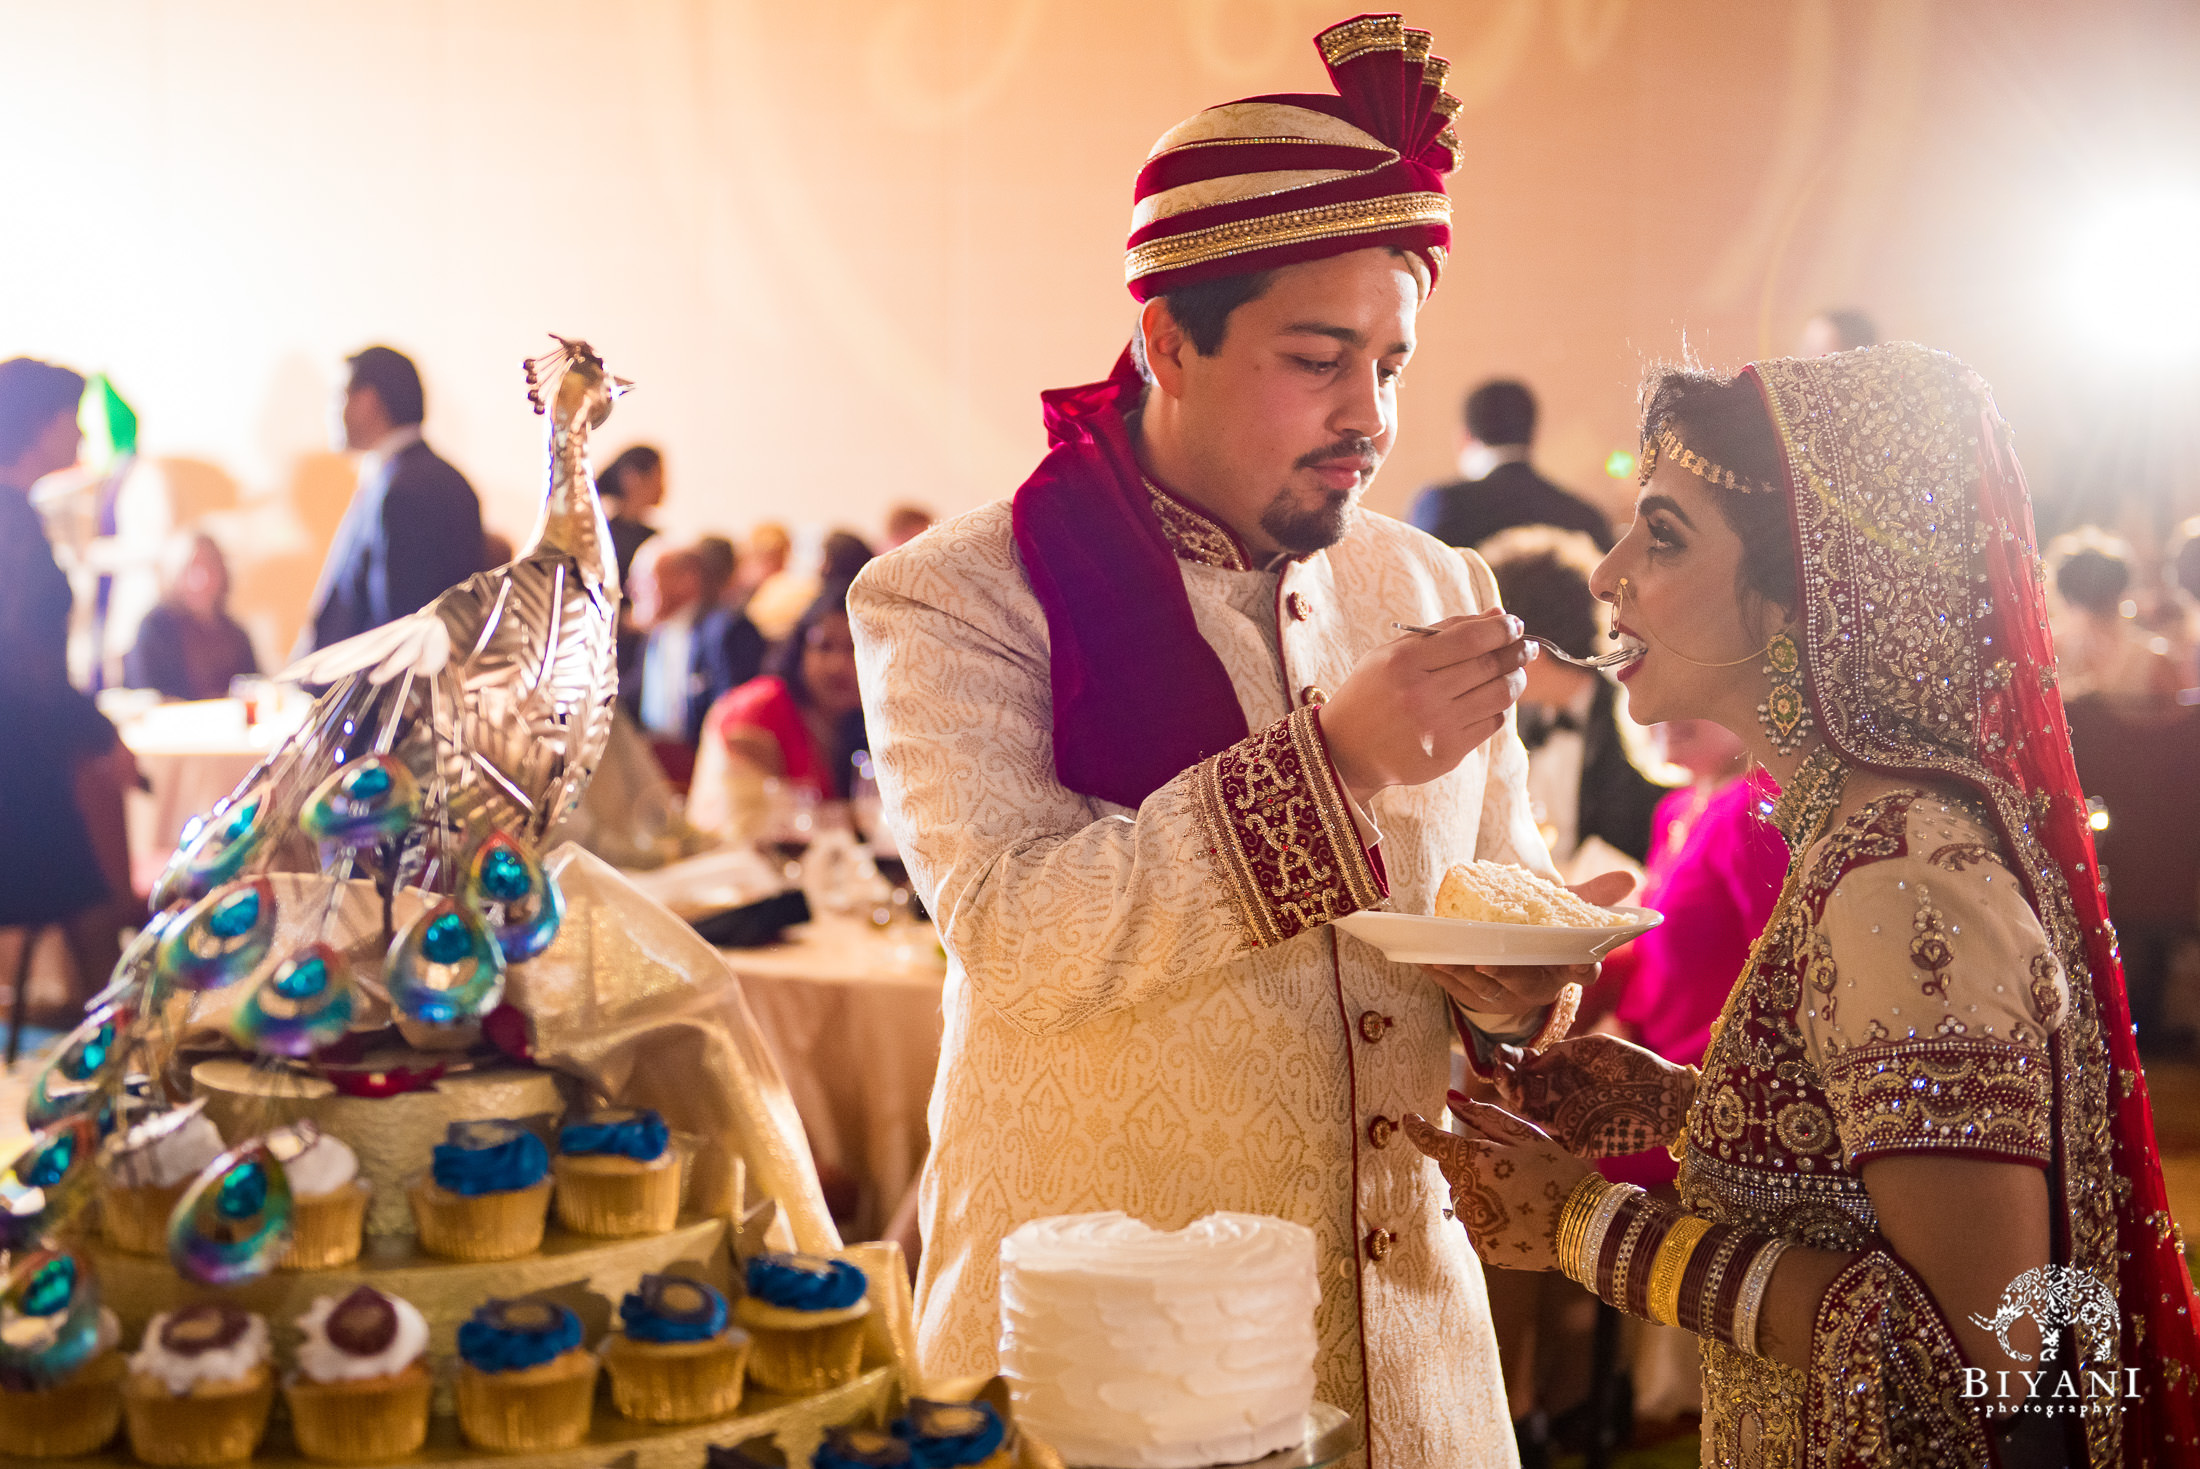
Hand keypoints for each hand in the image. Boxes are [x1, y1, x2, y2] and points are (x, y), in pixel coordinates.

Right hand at [1320, 612, 1531, 803]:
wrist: (1346, 750)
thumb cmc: (1372, 692)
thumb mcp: (1394, 653)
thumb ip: (1444, 632)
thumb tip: (1498, 614)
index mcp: (1404, 662)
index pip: (1470, 639)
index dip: (1501, 629)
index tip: (1514, 625)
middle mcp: (1421, 693)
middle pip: (1489, 666)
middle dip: (1517, 652)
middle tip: (1527, 647)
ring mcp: (1436, 726)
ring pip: (1498, 695)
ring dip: (1516, 679)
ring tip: (1516, 671)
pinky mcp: (1447, 752)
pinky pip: (1491, 722)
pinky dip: (1498, 707)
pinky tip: (1493, 699)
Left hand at [1404, 1099, 1590, 1271]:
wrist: (1588, 1226)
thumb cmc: (1561, 1172)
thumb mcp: (1528, 1136)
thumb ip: (1484, 1117)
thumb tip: (1449, 1099)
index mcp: (1476, 1161)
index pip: (1433, 1143)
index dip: (1418, 1129)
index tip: (1409, 1119)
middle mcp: (1468, 1195)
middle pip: (1453, 1170)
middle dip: (1470, 1164)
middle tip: (1509, 1167)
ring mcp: (1475, 1225)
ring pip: (1463, 1199)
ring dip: (1480, 1193)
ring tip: (1519, 1196)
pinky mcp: (1484, 1248)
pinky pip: (1476, 1225)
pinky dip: (1490, 1218)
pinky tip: (1519, 1217)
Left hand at [1424, 871, 1636, 1025]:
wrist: (1520, 956)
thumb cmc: (1549, 930)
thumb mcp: (1570, 911)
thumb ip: (1596, 896)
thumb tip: (1630, 876)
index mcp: (1569, 966)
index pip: (1584, 971)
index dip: (1580, 968)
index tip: (1574, 961)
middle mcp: (1540, 986)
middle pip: (1527, 985)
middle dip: (1507, 974)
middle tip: (1487, 961)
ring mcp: (1509, 995)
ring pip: (1487, 989)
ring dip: (1464, 974)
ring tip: (1445, 955)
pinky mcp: (1479, 996)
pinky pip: (1457, 989)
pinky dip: (1442, 976)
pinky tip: (1425, 960)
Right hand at [1492, 1033, 1697, 1157]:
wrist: (1668, 1096)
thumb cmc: (1635, 1065)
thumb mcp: (1595, 1048)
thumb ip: (1563, 1053)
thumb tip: (1529, 1062)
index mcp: (1564, 1074)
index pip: (1529, 1069)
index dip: (1513, 1061)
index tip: (1501, 1053)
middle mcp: (1562, 1097)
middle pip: (1524, 1091)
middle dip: (1507, 1079)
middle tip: (1500, 1070)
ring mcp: (1568, 1120)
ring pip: (1531, 1112)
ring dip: (1514, 1097)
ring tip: (1506, 1081)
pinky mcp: (1577, 1142)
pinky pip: (1548, 1136)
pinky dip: (1531, 1123)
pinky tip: (1523, 1105)